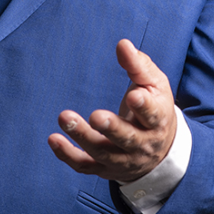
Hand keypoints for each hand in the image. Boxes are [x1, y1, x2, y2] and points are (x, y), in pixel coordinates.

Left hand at [48, 39, 176, 183]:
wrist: (159, 150)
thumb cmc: (154, 107)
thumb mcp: (155, 85)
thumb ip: (138, 65)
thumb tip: (123, 44)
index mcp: (158, 120)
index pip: (153, 114)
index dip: (144, 106)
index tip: (135, 95)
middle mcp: (142, 144)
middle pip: (127, 139)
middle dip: (112, 128)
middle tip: (96, 116)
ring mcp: (123, 159)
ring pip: (103, 152)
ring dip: (82, 137)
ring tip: (65, 117)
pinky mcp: (105, 169)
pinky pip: (85, 165)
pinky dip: (67, 154)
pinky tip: (53, 139)